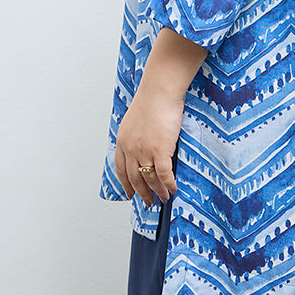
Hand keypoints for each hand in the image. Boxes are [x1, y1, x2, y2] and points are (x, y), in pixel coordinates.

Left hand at [115, 83, 185, 207]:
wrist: (159, 92)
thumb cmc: (151, 100)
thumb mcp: (134, 120)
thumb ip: (135, 135)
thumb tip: (143, 145)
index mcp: (122, 141)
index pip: (121, 169)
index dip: (126, 184)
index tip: (130, 193)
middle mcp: (130, 149)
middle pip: (134, 178)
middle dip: (142, 193)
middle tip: (148, 202)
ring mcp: (144, 151)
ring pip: (150, 179)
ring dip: (157, 191)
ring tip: (163, 198)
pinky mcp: (160, 150)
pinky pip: (164, 174)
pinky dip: (169, 184)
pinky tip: (173, 189)